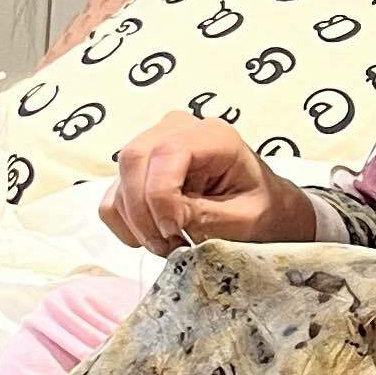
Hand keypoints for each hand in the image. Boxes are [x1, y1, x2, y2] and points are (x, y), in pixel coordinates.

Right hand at [100, 113, 325, 255]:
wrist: (262, 210)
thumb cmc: (261, 210)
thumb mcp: (245, 220)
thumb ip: (207, 216)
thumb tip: (167, 218)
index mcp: (213, 136)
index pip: (167, 152)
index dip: (161, 195)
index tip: (175, 231)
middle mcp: (177, 130)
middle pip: (134, 159)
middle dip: (143, 212)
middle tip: (168, 245)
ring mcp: (153, 146)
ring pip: (120, 180)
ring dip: (136, 223)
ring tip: (169, 244)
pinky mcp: (139, 171)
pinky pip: (113, 197)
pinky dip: (126, 225)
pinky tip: (155, 236)